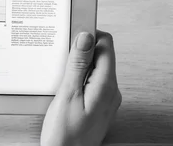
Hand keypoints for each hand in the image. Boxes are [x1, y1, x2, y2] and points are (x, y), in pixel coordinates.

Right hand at [40, 30, 120, 145]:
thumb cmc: (65, 135)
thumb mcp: (67, 95)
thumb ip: (78, 65)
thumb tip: (86, 37)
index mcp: (106, 85)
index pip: (106, 44)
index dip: (88, 35)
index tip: (71, 35)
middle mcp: (111, 91)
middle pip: (100, 55)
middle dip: (80, 51)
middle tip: (61, 59)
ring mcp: (106, 99)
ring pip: (95, 68)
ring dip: (78, 65)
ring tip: (61, 77)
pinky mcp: (98, 105)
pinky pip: (92, 81)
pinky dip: (78, 78)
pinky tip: (64, 88)